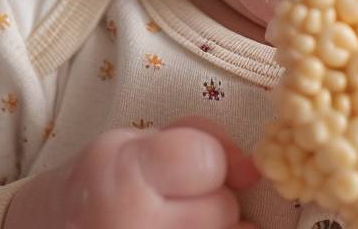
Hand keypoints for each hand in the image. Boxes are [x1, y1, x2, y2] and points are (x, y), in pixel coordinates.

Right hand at [6, 116, 259, 228]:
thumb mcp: (139, 140)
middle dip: (208, 201)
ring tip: (173, 224)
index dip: (205, 159)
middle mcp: (133, 226)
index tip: (184, 167)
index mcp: (124, 176)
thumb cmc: (104, 180)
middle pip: (222, 209)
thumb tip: (253, 170)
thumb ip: (202, 138)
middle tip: (171, 202)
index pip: (207, 161)